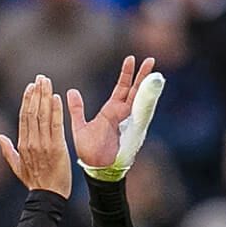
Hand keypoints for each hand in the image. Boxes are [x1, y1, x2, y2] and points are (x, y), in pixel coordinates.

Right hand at [0, 75, 71, 197]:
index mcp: (22, 144)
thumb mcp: (17, 167)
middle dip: (36, 93)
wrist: (48, 196)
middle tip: (40, 78)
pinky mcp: (57, 148)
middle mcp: (31, 142)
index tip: (31, 86)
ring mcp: (43, 144)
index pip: (24, 117)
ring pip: (43, 115)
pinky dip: (55, 110)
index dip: (27, 100)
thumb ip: (7, 150)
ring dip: (45, 96)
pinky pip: (55, 125)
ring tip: (47, 82)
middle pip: (32, 112)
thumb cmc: (34, 182)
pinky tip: (56, 97)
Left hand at [69, 56, 158, 173]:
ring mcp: (127, 121)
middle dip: (142, 74)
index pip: (121, 88)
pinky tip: (151, 89)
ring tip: (154, 70)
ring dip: (146, 85)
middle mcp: (121, 114)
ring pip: (139, 98)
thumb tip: (70, 91)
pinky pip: (139, 112)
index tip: (130, 58)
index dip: (126, 74)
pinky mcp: (129, 128)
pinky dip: (146, 101)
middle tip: (150, 59)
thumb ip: (77, 109)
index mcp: (110, 111)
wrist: (94, 168)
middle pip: (134, 89)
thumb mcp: (80, 126)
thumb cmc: (89, 151)